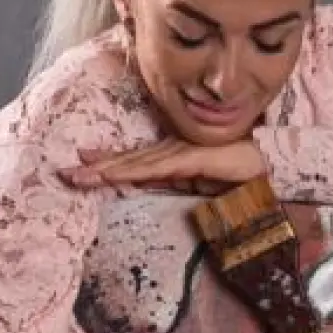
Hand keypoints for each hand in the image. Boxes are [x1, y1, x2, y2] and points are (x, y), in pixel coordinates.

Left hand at [71, 137, 264, 193]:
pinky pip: (156, 168)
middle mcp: (170, 151)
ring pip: (135, 164)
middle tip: (64, 172)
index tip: (80, 163)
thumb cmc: (237, 171)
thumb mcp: (199, 180)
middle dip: (95, 167)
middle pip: (126, 160)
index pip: (132, 161)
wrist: (268, 163)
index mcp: (171, 156)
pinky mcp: (190, 159)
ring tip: (80, 175)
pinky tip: (114, 175)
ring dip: (106, 170)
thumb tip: (154, 182)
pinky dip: (133, 172)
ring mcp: (179, 153)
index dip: (106, 162)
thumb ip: (177, 180)